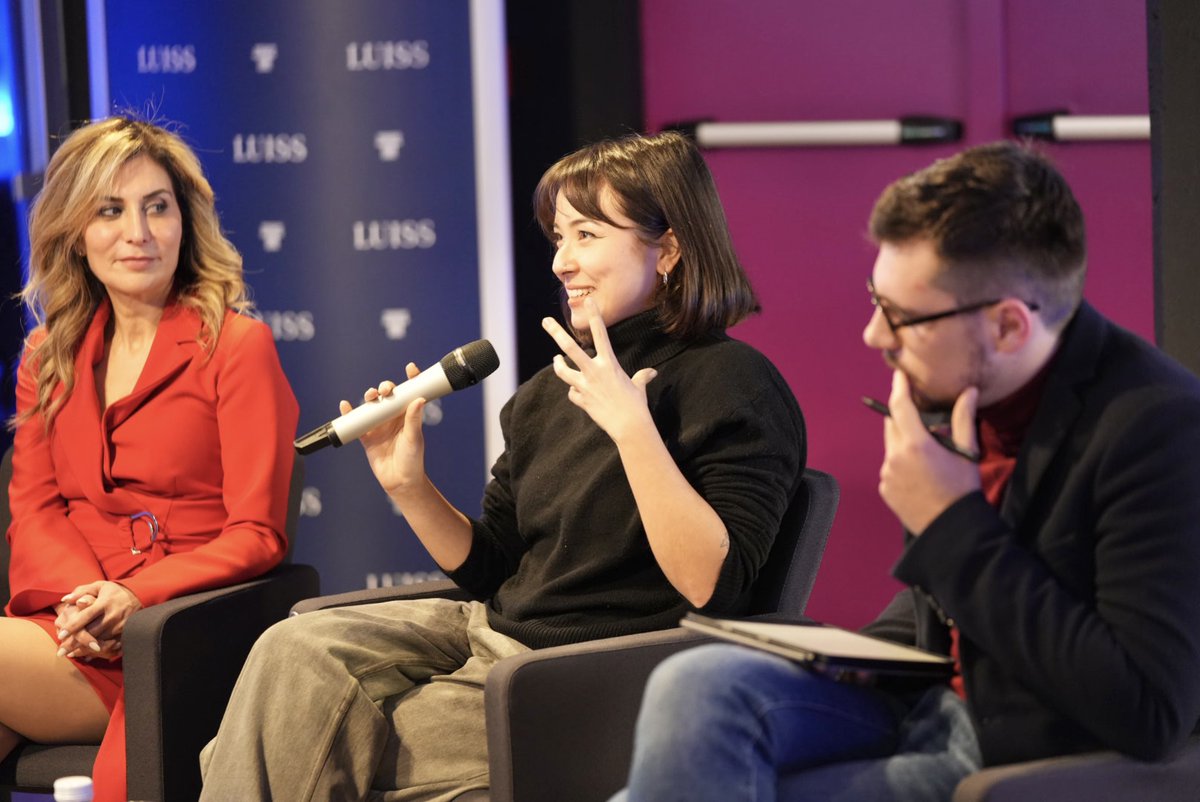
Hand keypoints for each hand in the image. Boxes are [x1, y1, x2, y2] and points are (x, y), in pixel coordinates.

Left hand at [56, 581, 141, 659]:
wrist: (141, 596)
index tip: (60, 635)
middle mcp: (112, 615)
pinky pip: (109, 645)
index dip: (72, 626)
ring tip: (69, 654)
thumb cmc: (115, 591)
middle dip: (74, 643)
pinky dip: (97, 651)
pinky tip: (87, 655)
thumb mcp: (100, 586)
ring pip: (98, 641)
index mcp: (104, 603)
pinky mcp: (125, 633)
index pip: (85, 616)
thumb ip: (82, 591)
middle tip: (60, 651)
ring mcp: (120, 626)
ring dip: (83, 649)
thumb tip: (65, 600)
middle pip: (90, 632)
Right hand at [340, 363, 427, 497]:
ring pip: (371, 405)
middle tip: (386, 390)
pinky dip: (349, 413)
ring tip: (370, 396)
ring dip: (369, 397)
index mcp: (408, 415)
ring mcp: (379, 425)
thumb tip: (419, 399)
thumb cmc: (412, 460)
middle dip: (385, 388)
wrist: (399, 482)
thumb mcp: (414, 438)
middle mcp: (393, 417)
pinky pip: (356, 422)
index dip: (411, 379)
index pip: (410, 393)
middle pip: (387, 396)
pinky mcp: (367, 436)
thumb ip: (414, 419)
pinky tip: (345, 406)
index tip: (411, 368)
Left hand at [542, 298, 657, 443]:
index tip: (588, 301)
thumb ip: (642, 376)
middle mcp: (594, 371)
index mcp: (609, 363)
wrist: (629, 427)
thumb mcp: (639, 387)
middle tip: (545, 321)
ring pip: (562, 370)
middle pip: (569, 347)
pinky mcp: (581, 400)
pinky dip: (575, 393)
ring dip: (558, 364)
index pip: (600, 334)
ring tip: (556, 359)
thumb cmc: (637, 405)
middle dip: (556, 332)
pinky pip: (572, 393)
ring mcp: (584, 386)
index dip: (594, 316)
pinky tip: (581, 396)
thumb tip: (651, 373)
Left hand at [878, 370, 980, 533]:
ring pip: (891, 447)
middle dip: (904, 417)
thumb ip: (963, 418)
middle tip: (922, 420)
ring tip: (927, 455)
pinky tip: (919, 474)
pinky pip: (890, 467)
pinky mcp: (884, 488)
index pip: (900, 406)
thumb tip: (969, 391)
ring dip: (904, 443)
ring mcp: (886, 474)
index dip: (898, 387)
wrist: (952, 528)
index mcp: (915, 444)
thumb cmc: (963, 488)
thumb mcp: (967, 451)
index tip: (898, 375)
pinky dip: (901, 464)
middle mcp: (895, 457)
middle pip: (893, 425)